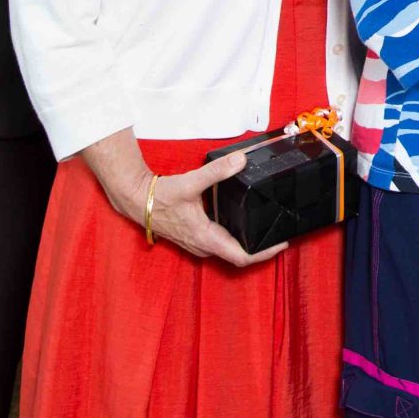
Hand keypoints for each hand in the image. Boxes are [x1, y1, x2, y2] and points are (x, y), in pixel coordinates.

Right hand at [111, 153, 286, 268]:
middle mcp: (203, 246)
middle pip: (239, 255)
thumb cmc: (159, 197)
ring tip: (268, 229)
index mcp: (206, 238)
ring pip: (229, 250)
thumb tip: (240, 160)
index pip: (241, 257)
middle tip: (281, 233)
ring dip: (249, 243)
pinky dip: (236, 237)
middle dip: (261, 248)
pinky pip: (221, 243)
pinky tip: (245, 223)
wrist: (136, 200)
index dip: (264, 253)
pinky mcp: (195, 237)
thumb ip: (217, 171)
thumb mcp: (191, 182)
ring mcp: (198, 244)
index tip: (281, 242)